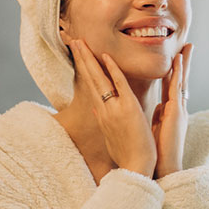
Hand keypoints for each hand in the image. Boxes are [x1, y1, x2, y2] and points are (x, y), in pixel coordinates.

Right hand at [71, 39, 156, 176]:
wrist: (136, 167)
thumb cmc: (127, 154)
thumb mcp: (111, 135)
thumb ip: (104, 118)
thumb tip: (96, 107)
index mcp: (102, 114)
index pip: (91, 86)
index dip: (84, 69)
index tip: (78, 54)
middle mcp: (104, 109)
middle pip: (90, 79)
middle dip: (81, 58)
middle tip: (73, 40)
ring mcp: (114, 109)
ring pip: (99, 79)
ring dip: (89, 59)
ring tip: (80, 42)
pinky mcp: (127, 109)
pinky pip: (119, 85)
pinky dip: (112, 70)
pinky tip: (105, 56)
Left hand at [151, 43, 192, 177]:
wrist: (163, 168)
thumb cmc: (157, 152)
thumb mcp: (155, 129)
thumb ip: (157, 116)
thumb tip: (156, 107)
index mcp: (170, 112)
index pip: (172, 87)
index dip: (174, 71)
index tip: (176, 58)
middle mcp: (177, 108)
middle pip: (181, 80)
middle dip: (184, 63)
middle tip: (188, 46)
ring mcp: (178, 110)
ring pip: (181, 81)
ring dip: (184, 63)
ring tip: (186, 47)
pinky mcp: (176, 112)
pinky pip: (177, 88)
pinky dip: (178, 73)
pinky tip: (178, 61)